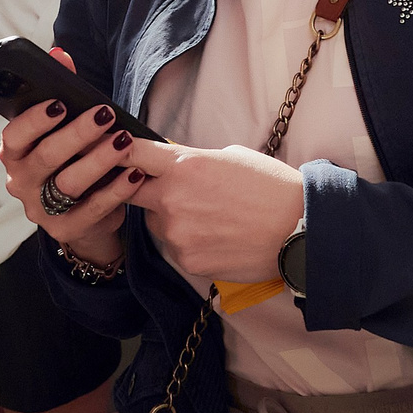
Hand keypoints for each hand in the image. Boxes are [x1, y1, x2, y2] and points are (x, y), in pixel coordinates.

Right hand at [0, 49, 136, 266]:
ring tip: (124, 141)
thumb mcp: (64, 129)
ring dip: (98, 160)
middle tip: (105, 114)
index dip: (34, 120)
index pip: (14, 136)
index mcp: (15, 154)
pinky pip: (93, 210)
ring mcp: (41, 210)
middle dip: (77, 134)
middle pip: (45, 158)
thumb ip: (61, 90)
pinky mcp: (66, 230)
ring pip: (68, 184)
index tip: (58, 103)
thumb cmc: (71, 161)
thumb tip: (60, 54)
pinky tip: (135, 172)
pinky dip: (116, 190)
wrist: (83, 218)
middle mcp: (22, 183)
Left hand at [122, 139, 305, 285]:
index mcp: (185, 164)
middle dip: (145, 190)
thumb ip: (193, 160)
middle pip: (131, 191)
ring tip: (209, 218)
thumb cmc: (271, 187)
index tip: (114, 152)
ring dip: (169, 219)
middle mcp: (172, 198)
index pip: (132, 153)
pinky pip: (175, 248)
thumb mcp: (231, 157)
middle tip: (170, 191)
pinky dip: (189, 243)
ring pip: (155, 223)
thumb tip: (175, 165)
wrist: (299, 229)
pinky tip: (218, 238)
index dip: (119, 151)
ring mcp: (177, 233)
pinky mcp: (187, 261)